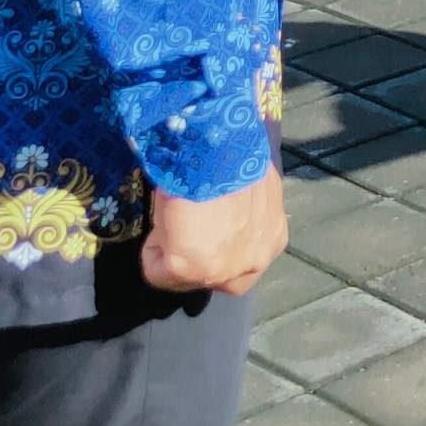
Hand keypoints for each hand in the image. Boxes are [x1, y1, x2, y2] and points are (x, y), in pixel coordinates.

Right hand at [142, 165, 285, 295]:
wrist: (216, 149)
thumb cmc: (233, 159)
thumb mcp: (247, 189)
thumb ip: (242, 212)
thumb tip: (221, 214)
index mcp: (273, 239)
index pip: (242, 261)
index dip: (217, 244)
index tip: (203, 223)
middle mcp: (256, 260)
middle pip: (216, 275)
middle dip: (198, 257)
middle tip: (185, 229)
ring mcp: (224, 271)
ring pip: (186, 276)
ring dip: (176, 250)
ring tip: (175, 218)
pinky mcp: (189, 269)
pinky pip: (158, 272)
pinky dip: (152, 249)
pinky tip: (161, 221)